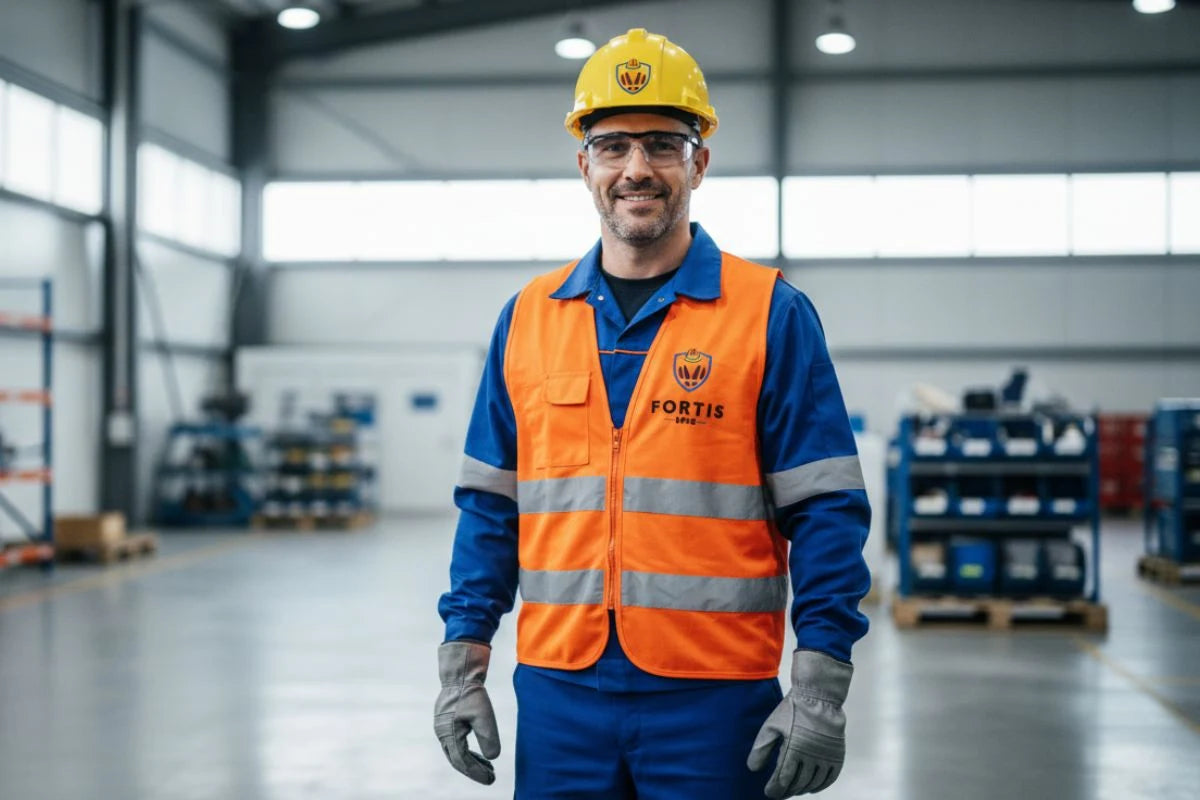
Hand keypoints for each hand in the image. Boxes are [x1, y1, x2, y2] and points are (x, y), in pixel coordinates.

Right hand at [434, 640, 501, 784]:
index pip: (462, 761)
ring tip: (489, 768)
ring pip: (456, 752)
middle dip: (474, 770)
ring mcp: (443, 728)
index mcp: (448, 733)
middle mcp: (442, 733)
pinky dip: (468, 751)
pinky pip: (456, 743)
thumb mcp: (484, 715)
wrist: (460, 674)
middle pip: (457, 760)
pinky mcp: (447, 722)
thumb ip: (488, 737)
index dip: (476, 772)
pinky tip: (480, 754)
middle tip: (491, 778)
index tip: (491, 780)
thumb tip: (493, 758)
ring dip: (472, 761)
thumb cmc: (472, 693)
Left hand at [747, 649, 852, 797]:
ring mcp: (826, 757)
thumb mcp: (771, 726)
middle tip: (780, 793)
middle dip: (787, 791)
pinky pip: (829, 779)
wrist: (819, 697)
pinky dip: (820, 786)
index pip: (782, 779)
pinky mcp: (837, 755)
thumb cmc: (792, 710)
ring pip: (813, 783)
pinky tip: (812, 788)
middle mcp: (811, 757)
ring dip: (802, 789)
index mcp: (793, 749)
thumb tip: (753, 769)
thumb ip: (761, 749)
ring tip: (793, 790)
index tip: (769, 793)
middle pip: (797, 784)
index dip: (775, 789)